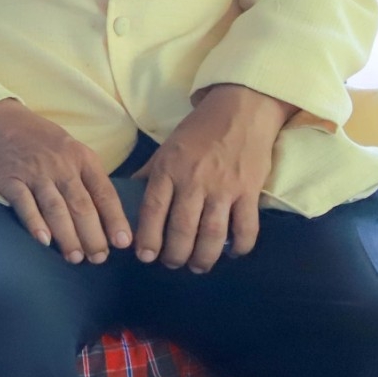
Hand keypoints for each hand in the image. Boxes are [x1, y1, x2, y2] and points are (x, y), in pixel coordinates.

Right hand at [0, 99, 131, 263]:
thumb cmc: (40, 140)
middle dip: (92, 236)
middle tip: (98, 258)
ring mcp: (35, 173)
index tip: (123, 243)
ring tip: (75, 257)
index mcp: (82, 158)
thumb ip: (87, 176)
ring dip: (67, 236)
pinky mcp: (10, 179)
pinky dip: (35, 223)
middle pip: (81, 206)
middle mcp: (61, 165)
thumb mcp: (72, 148)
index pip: (104, 193)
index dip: (115, 219)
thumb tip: (106, 215)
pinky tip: (44, 240)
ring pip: (56, 209)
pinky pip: (25, 204)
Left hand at [133, 83, 292, 272]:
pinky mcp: (249, 191)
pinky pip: (246, 227)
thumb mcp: (166, 148)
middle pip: (182, 228)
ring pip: (212, 233)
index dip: (148, 237)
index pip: (153, 210)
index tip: (145, 256)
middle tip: (172, 264)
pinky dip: (240, 246)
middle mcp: (194, 181)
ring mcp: (224, 188)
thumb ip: (150, 173)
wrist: (240, 110)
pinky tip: (232, 253)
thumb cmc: (199, 130)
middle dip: (175, 254)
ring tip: (197, 266)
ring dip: (204, 256)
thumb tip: (128, 195)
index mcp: (169, 169)